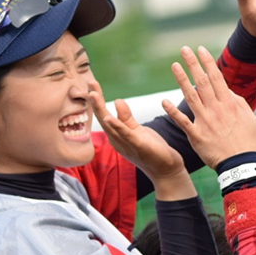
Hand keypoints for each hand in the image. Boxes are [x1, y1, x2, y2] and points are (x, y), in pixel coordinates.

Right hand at [90, 81, 194, 199]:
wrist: (166, 171)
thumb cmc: (152, 150)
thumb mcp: (137, 131)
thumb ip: (126, 117)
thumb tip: (118, 100)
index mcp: (117, 136)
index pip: (104, 115)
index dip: (97, 100)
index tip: (91, 83)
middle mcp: (117, 141)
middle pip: (103, 118)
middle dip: (95, 102)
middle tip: (89, 84)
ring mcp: (126, 145)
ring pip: (110, 125)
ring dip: (101, 109)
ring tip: (93, 94)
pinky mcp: (138, 146)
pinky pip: (125, 134)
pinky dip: (116, 125)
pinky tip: (109, 117)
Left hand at [162, 45, 255, 169]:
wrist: (240, 165)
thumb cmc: (247, 142)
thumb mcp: (250, 119)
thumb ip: (238, 102)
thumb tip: (227, 90)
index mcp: (229, 104)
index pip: (216, 78)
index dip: (208, 62)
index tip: (200, 49)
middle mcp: (216, 109)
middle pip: (202, 82)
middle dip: (193, 64)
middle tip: (184, 49)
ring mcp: (205, 121)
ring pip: (190, 96)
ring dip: (181, 80)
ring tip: (174, 65)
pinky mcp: (196, 135)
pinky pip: (182, 121)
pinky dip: (172, 111)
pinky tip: (163, 101)